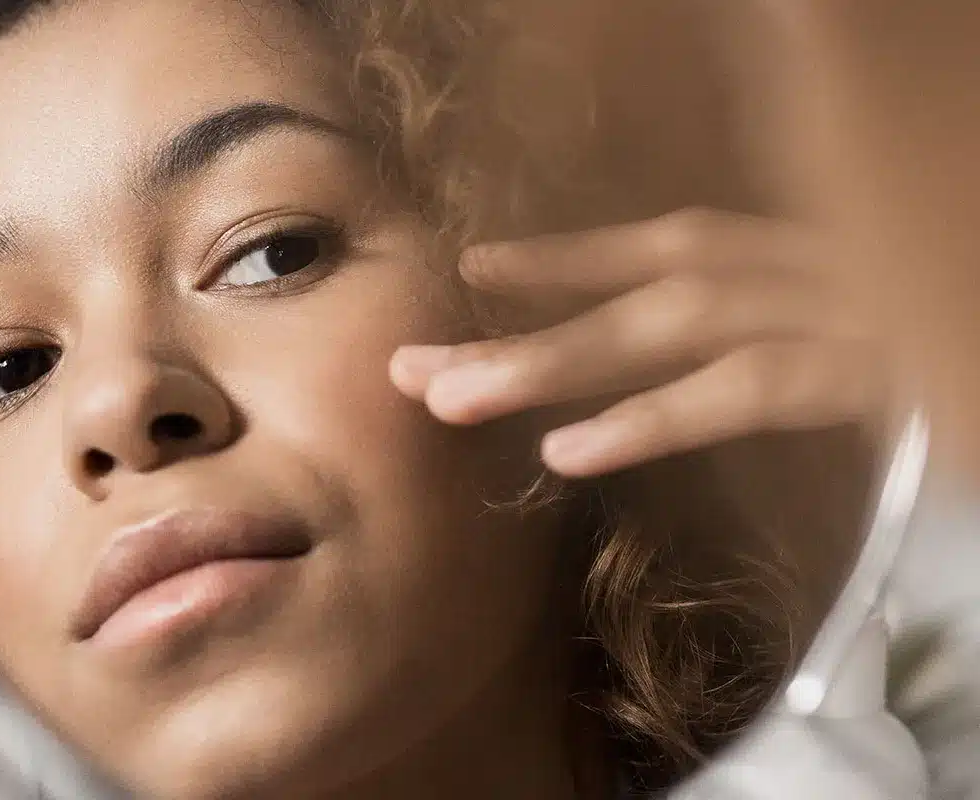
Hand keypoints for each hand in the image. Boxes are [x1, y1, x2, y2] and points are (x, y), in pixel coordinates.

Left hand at [390, 209, 886, 477]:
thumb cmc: (937, 324)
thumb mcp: (843, 326)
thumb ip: (763, 332)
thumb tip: (665, 368)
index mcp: (797, 251)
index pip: (662, 245)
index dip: (564, 256)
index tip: (470, 270)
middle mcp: (808, 262)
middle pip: (641, 291)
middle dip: (521, 328)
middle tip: (410, 365)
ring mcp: (841, 308)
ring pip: (673, 330)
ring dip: (555, 366)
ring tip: (451, 402)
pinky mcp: (873, 371)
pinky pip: (748, 391)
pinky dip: (656, 419)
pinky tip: (568, 453)